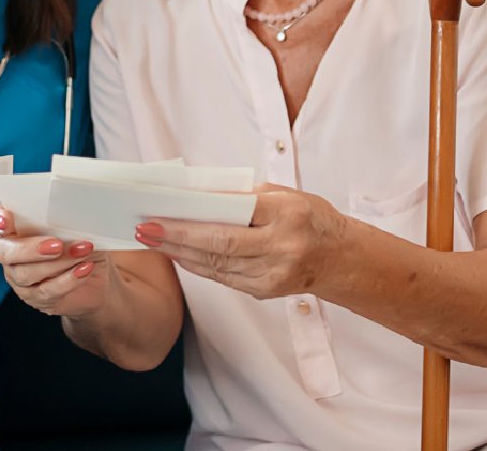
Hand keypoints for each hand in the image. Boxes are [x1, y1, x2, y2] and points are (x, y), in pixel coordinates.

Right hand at [0, 205, 110, 317]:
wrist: (96, 277)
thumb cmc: (79, 243)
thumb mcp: (77, 226)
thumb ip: (67, 218)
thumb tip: (74, 211)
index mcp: (16, 228)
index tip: (5, 219)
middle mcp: (11, 254)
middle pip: (6, 252)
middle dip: (30, 248)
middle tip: (57, 245)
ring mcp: (20, 279)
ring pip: (27, 274)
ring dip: (58, 263)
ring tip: (83, 251)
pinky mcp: (37, 299)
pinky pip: (47, 291)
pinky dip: (68, 279)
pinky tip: (84, 268)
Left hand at [135, 184, 347, 298]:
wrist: (341, 257)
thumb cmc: (310, 217)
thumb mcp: (284, 195)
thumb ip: (243, 196)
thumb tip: (196, 196)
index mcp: (286, 214)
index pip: (231, 216)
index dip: (192, 220)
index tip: (159, 214)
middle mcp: (281, 247)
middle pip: (219, 246)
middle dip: (177, 239)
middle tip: (145, 229)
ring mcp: (273, 274)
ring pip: (217, 266)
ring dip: (181, 253)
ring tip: (154, 240)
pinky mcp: (266, 291)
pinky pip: (224, 278)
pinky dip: (199, 266)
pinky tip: (180, 255)